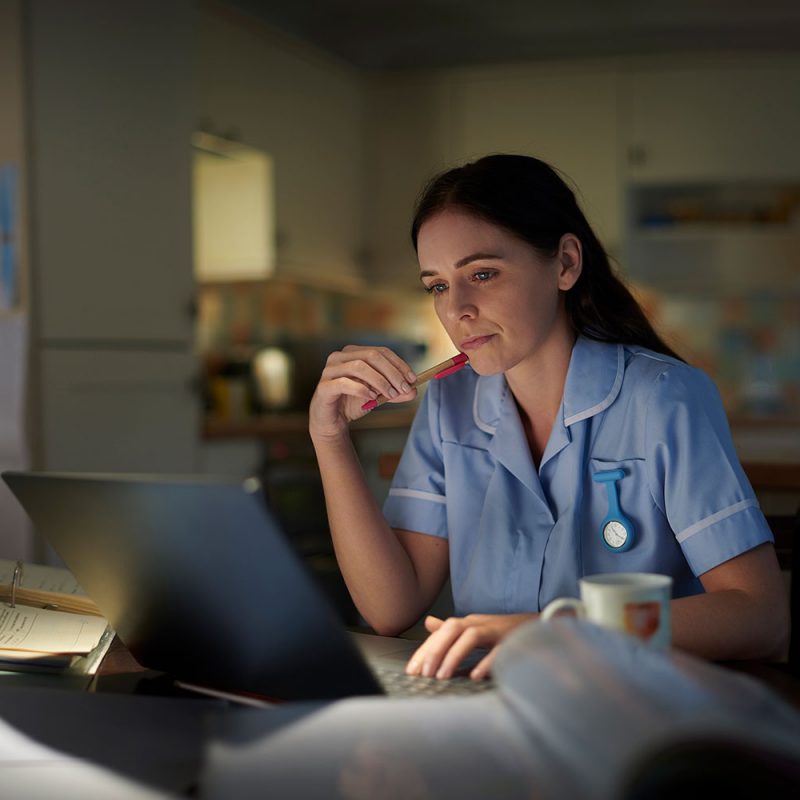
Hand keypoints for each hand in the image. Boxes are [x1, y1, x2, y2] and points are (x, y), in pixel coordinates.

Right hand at [309, 346, 417, 439]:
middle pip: (372, 356)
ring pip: (359, 367)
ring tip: (390, 394)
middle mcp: (339, 357)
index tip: (412, 379)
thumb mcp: (378, 396)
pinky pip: (344, 383)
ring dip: (379, 380)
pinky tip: (372, 398)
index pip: (381, 352)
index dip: (399, 364)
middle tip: (404, 388)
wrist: (331, 422)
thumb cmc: (352, 403)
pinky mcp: (324, 386)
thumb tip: (413, 391)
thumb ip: (394, 392)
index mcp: (353, 353)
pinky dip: (361, 389)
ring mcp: (329, 370)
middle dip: (392, 372)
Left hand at [405, 613, 535, 680]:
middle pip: (453, 629)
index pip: (442, 632)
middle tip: (423, 674)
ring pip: (471, 636)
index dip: (425, 650)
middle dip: (435, 649)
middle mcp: (480, 623)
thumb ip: (452, 630)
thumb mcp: (474, 628)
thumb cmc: (503, 631)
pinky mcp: (513, 641)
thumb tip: (428, 623)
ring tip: (441, 677)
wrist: (539, 626)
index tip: (412, 670)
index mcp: (469, 622)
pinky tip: (474, 676)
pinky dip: (486, 662)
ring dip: (454, 655)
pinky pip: (498, 650)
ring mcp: (497, 631)